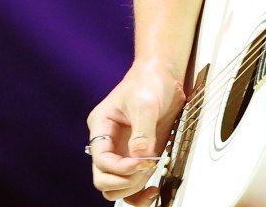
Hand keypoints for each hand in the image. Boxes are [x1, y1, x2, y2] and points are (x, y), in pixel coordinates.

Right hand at [86, 60, 184, 203]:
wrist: (164, 73)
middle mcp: (109, 143)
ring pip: (116, 186)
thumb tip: (140, 156)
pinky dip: (140, 191)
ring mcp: (124, 151)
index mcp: (101, 128)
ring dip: (132, 187)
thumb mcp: (145, 103)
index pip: (101, 159)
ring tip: (152, 171)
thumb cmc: (149, 80)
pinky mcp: (140, 155)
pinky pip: (133, 183)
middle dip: (124, 179)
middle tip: (146, 168)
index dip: (119, 167)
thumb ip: (143, 130)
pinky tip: (152, 189)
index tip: (141, 162)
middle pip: (103, 179)